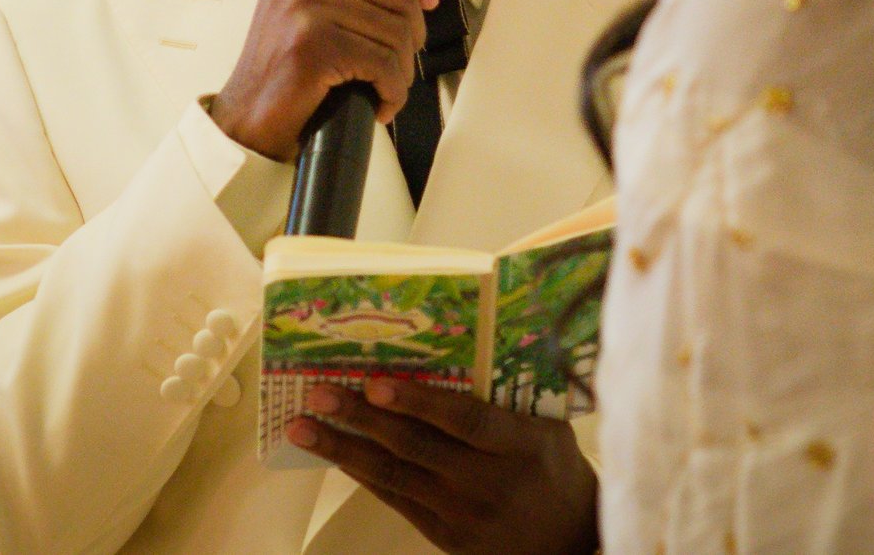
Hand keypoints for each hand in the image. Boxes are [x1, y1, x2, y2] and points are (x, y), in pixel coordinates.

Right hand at [208, 0, 440, 161]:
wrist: (249, 118)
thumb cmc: (289, 64)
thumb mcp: (314, 0)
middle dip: (412, 34)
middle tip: (391, 62)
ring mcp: (304, 3)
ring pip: (399, 30)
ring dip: (400, 70)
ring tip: (378, 84)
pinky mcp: (313, 43)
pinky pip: (386, 65)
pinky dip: (393, 93)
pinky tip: (377, 102)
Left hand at [289, 378, 596, 554]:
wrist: (570, 547)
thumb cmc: (559, 473)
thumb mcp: (552, 429)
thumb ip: (511, 394)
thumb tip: (470, 338)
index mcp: (521, 445)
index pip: (464, 421)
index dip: (419, 402)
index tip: (377, 383)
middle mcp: (489, 481)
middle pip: (416, 447)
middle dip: (362, 419)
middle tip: (320, 393)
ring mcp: (464, 513)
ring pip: (395, 476)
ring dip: (344, 449)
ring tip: (303, 428)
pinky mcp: (447, 536)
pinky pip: (397, 499)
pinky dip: (364, 474)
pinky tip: (336, 454)